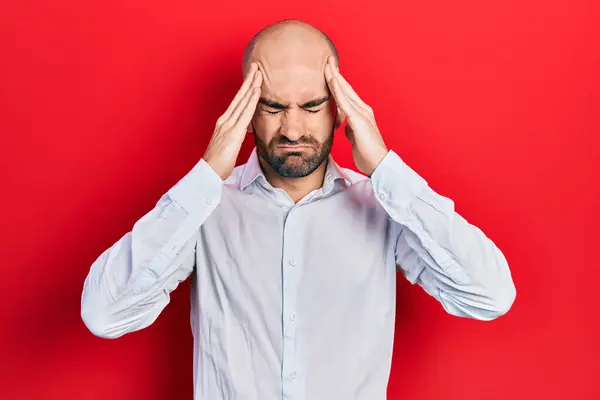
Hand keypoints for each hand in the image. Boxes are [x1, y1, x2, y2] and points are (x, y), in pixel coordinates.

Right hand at [203, 63, 261, 179]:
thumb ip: (236, 134)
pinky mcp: (233, 132)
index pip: (237, 101)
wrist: (209, 172)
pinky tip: (257, 90)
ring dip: (251, 86)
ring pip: (242, 101)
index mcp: (224, 122)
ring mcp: (228, 124)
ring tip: (259, 73)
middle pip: (239, 96)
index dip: (245, 88)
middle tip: (257, 66)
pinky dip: (251, 100)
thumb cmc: (218, 162)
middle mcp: (225, 120)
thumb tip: (244, 129)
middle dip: (248, 80)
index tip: (253, 76)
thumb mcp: (229, 144)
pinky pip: (245, 113)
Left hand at [325, 56, 387, 175]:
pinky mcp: (359, 121)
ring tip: (327, 66)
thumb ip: (351, 128)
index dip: (338, 81)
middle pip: (346, 88)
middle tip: (328, 60)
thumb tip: (345, 124)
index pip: (347, 94)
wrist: (378, 164)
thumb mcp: (355, 137)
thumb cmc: (367, 153)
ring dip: (336, 79)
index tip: (329, 70)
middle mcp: (363, 110)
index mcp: (361, 113)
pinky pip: (345, 103)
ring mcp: (362, 114)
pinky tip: (332, 83)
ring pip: (345, 92)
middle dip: (336, 74)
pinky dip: (338, 92)